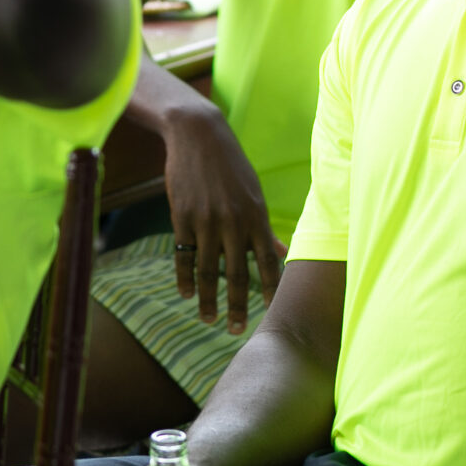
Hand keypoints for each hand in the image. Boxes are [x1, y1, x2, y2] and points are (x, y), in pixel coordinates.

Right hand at [158, 104, 282, 332]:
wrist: (197, 135)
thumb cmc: (231, 165)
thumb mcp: (254, 192)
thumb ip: (264, 227)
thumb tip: (282, 251)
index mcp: (256, 216)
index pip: (267, 262)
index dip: (269, 290)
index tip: (270, 313)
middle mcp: (234, 221)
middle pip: (237, 273)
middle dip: (239, 305)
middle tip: (238, 330)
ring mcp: (206, 220)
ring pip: (208, 270)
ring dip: (208, 299)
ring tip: (209, 319)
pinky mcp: (182, 217)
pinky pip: (184, 255)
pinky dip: (184, 277)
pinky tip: (186, 294)